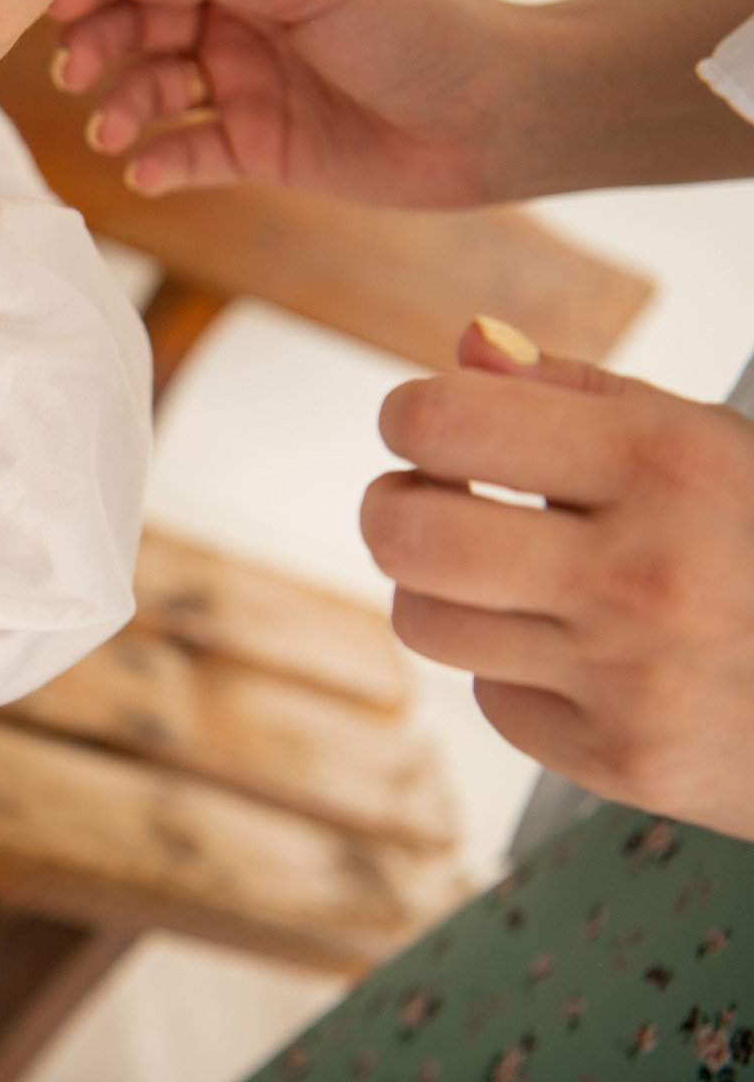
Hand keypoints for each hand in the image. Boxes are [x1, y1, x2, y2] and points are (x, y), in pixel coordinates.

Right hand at [46, 0, 530, 206]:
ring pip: (155, 90)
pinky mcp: (258, 148)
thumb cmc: (422, 28)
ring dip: (125, 107)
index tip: (57, 8)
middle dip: (100, 46)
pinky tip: (148, 171)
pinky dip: (161, 162)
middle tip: (75, 75)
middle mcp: (242, 13)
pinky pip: (189, 153)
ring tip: (114, 132)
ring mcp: (247, 81)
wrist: (495, 119)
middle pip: (139, 23)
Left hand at [362, 318, 753, 839]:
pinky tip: (573, 648)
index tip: (426, 426)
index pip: (442, 424)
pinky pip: (489, 698)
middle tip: (425, 497)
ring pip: (423, 619)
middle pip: (404, 534)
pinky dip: (510, 668)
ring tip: (501, 571)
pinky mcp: (617, 761)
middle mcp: (644, 576)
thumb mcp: (713, 444)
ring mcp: (629, 679)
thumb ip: (580, 393)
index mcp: (666, 466)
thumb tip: (467, 345)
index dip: (411, 418)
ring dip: (441, 588)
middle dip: (393, 505)